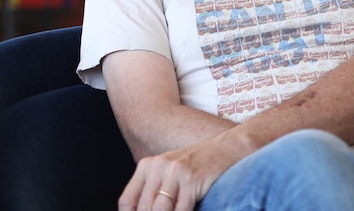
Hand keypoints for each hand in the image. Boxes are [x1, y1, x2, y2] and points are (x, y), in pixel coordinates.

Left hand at [118, 136, 245, 210]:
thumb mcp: (170, 172)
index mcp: (147, 166)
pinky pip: (181, 210)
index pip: (127, 201)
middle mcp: (158, 167)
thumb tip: (144, 210)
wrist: (227, 149)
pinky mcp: (191, 180)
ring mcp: (175, 172)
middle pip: (144, 208)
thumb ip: (154, 190)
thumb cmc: (198, 164)